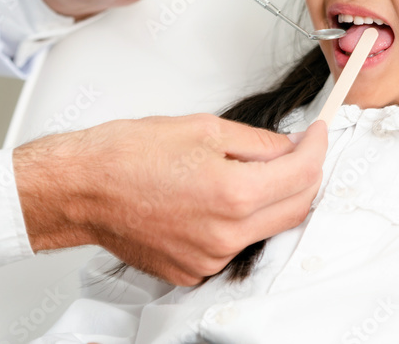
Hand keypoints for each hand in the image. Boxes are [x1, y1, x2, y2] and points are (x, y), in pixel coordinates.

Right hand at [13, 115, 327, 285]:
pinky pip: (229, 246)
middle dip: (302, 177)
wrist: (81, 189)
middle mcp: (226, 235)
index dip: (316, 149)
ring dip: (264, 200)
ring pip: (262, 229)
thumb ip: (256, 141)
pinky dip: (232, 222)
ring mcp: (208, 258)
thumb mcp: (201, 127)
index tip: (318, 135)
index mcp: (233, 194)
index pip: (301, 175)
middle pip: (294, 209)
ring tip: (233, 172)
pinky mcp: (190, 271)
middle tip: (294, 152)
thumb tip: (287, 147)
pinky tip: (204, 198)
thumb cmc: (125, 155)